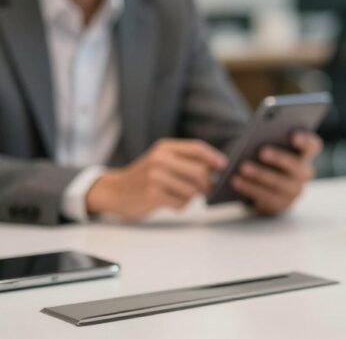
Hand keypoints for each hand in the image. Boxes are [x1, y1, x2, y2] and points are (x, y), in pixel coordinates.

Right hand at [86, 139, 226, 219]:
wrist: (115, 191)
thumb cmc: (146, 176)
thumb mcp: (162, 160)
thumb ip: (186, 160)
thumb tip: (217, 168)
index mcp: (165, 147)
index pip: (197, 148)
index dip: (214, 157)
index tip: (223, 166)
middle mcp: (160, 159)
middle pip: (200, 171)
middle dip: (207, 183)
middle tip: (206, 189)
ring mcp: (155, 177)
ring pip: (193, 190)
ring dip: (193, 196)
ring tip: (182, 195)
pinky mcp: (153, 195)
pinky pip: (182, 203)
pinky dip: (182, 205)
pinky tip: (172, 202)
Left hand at [231, 131, 321, 214]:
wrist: (264, 184)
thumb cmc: (266, 157)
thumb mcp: (267, 145)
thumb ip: (264, 138)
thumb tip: (248, 141)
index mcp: (305, 153)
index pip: (313, 146)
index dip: (305, 141)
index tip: (292, 135)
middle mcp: (304, 173)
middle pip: (298, 167)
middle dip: (280, 159)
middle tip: (262, 152)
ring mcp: (294, 190)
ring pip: (281, 184)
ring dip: (261, 175)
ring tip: (243, 167)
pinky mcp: (281, 204)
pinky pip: (267, 197)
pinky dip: (250, 188)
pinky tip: (236, 180)